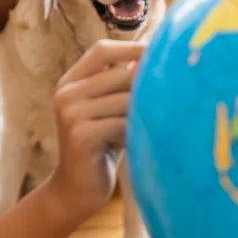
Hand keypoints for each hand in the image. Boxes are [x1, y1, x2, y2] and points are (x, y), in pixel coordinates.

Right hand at [50, 40, 143, 217]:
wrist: (75, 190)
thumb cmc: (102, 146)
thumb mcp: (110, 109)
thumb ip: (124, 84)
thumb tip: (157, 54)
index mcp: (70, 82)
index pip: (102, 50)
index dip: (132, 47)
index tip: (160, 53)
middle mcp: (66, 93)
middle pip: (119, 74)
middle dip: (145, 87)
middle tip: (171, 96)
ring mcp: (71, 114)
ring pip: (125, 100)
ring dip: (143, 113)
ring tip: (152, 125)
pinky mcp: (81, 135)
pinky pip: (122, 124)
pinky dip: (135, 133)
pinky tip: (138, 143)